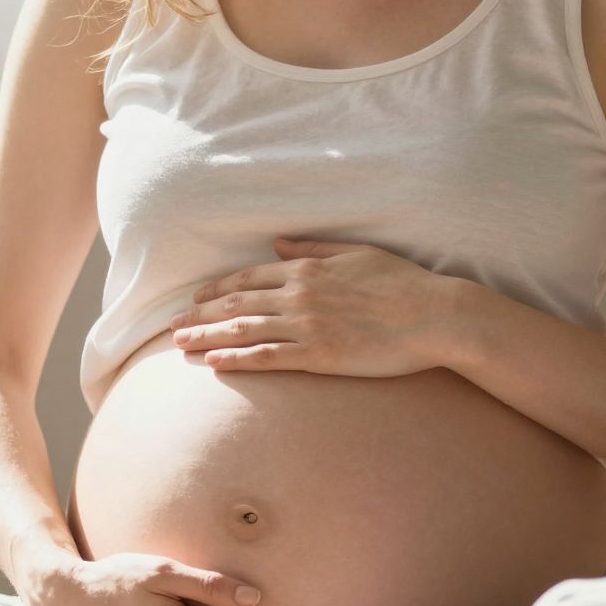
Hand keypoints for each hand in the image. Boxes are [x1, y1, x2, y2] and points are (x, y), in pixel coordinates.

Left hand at [169, 236, 459, 377]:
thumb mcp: (358, 253)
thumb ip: (315, 247)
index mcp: (308, 268)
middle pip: (237, 303)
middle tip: (171, 325)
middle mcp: (300, 294)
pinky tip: (214, 364)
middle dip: (200, 314)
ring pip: (244, 330)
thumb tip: (279, 241)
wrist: (433, 315)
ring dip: (207, 337)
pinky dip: (237, 359)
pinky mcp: (319, 355)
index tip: (196, 297)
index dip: (218, 287)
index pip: (250, 276)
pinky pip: (268, 357)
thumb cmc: (403, 283)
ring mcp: (308, 325)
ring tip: (179, 344)